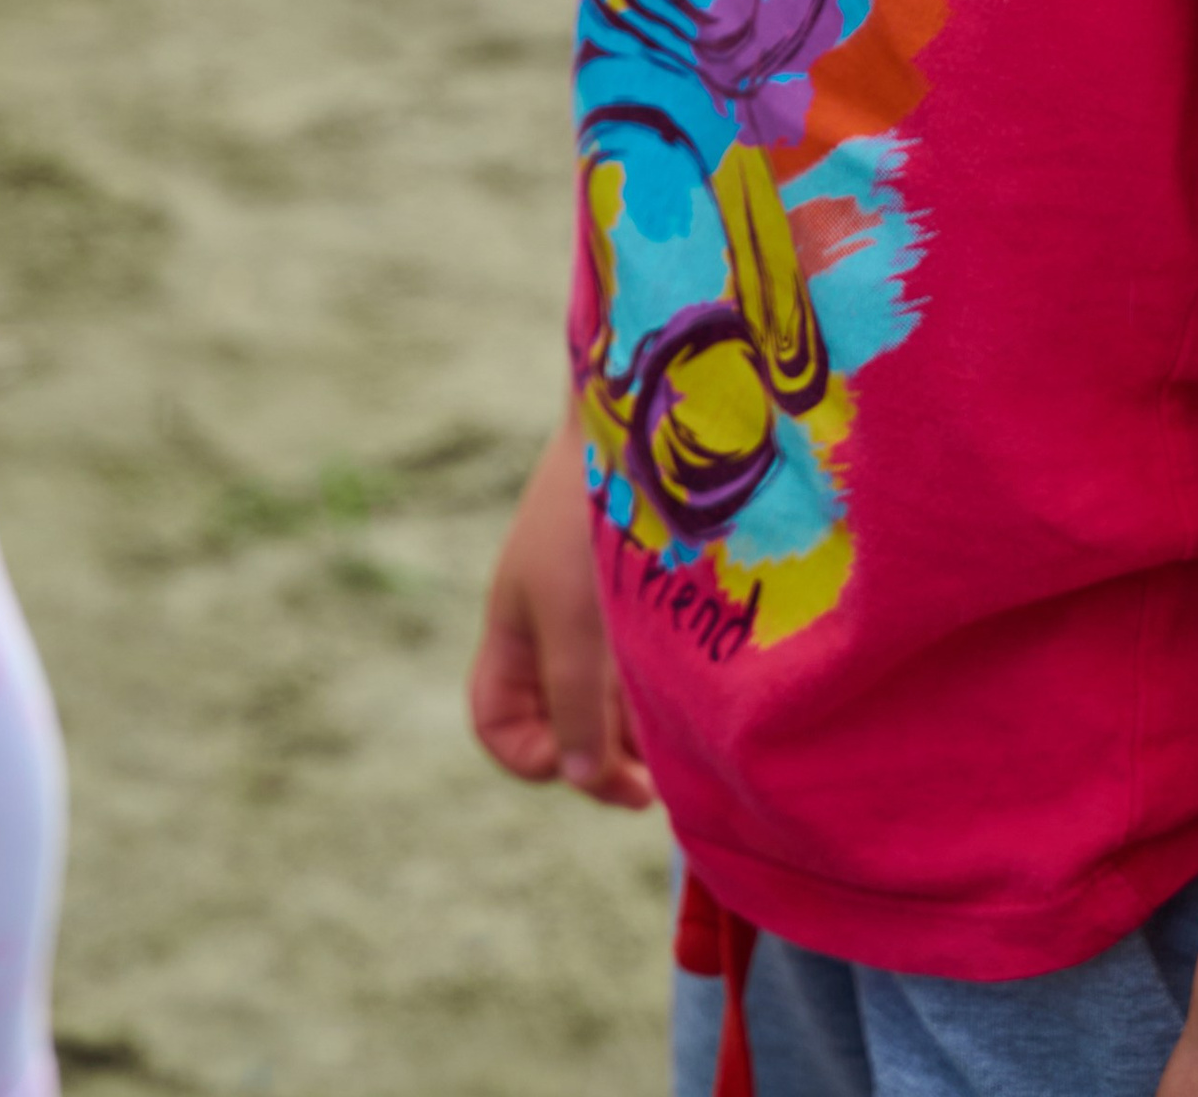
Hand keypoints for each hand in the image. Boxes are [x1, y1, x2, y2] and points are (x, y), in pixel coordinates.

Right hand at [467, 415, 653, 807]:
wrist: (644, 412)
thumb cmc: (592, 513)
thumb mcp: (574, 619)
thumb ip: (575, 701)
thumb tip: (577, 776)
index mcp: (517, 629)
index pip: (498, 722)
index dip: (531, 757)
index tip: (582, 757)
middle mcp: (555, 626)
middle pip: (562, 722)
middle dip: (602, 758)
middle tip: (656, 784)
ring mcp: (601, 609)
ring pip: (610, 700)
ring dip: (639, 731)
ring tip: (685, 744)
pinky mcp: (646, 593)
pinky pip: (645, 665)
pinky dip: (663, 692)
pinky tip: (699, 699)